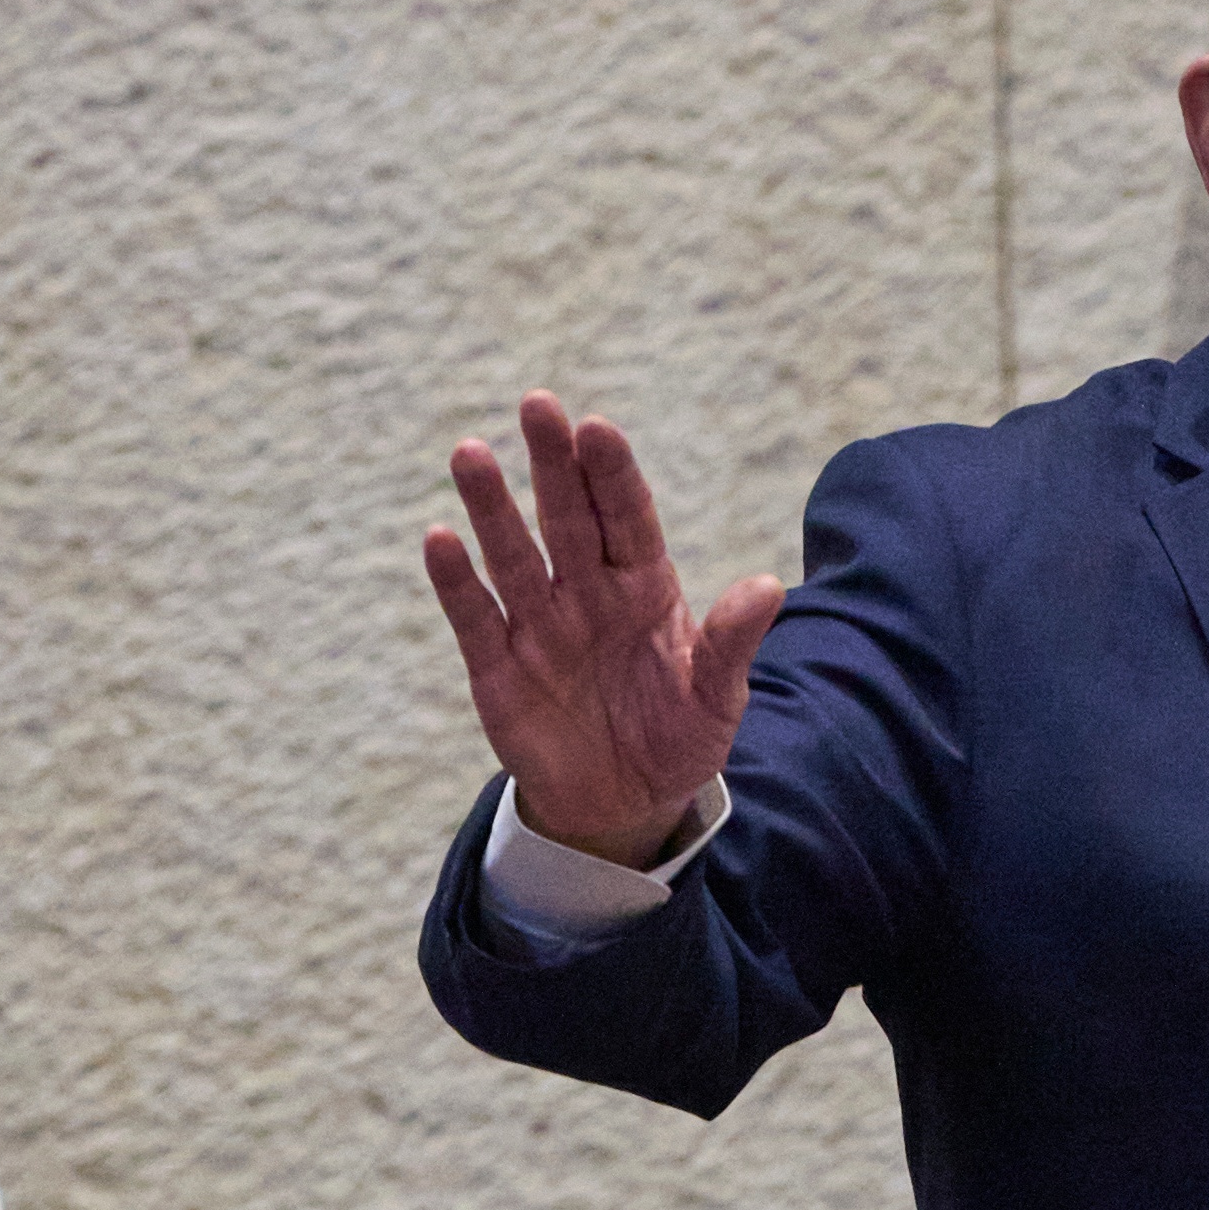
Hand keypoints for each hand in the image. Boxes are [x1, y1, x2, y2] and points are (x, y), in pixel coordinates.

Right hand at [423, 392, 784, 867]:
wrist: (623, 804)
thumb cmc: (677, 738)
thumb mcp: (716, 700)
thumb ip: (730, 645)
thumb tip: (768, 588)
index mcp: (645, 586)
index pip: (627, 516)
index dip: (612, 473)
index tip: (597, 427)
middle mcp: (588, 592)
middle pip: (567, 516)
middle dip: (553, 462)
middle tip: (538, 405)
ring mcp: (540, 626)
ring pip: (513, 554)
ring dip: (491, 506)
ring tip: (470, 452)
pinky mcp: (498, 669)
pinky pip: (476, 618)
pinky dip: (457, 581)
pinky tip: (439, 538)